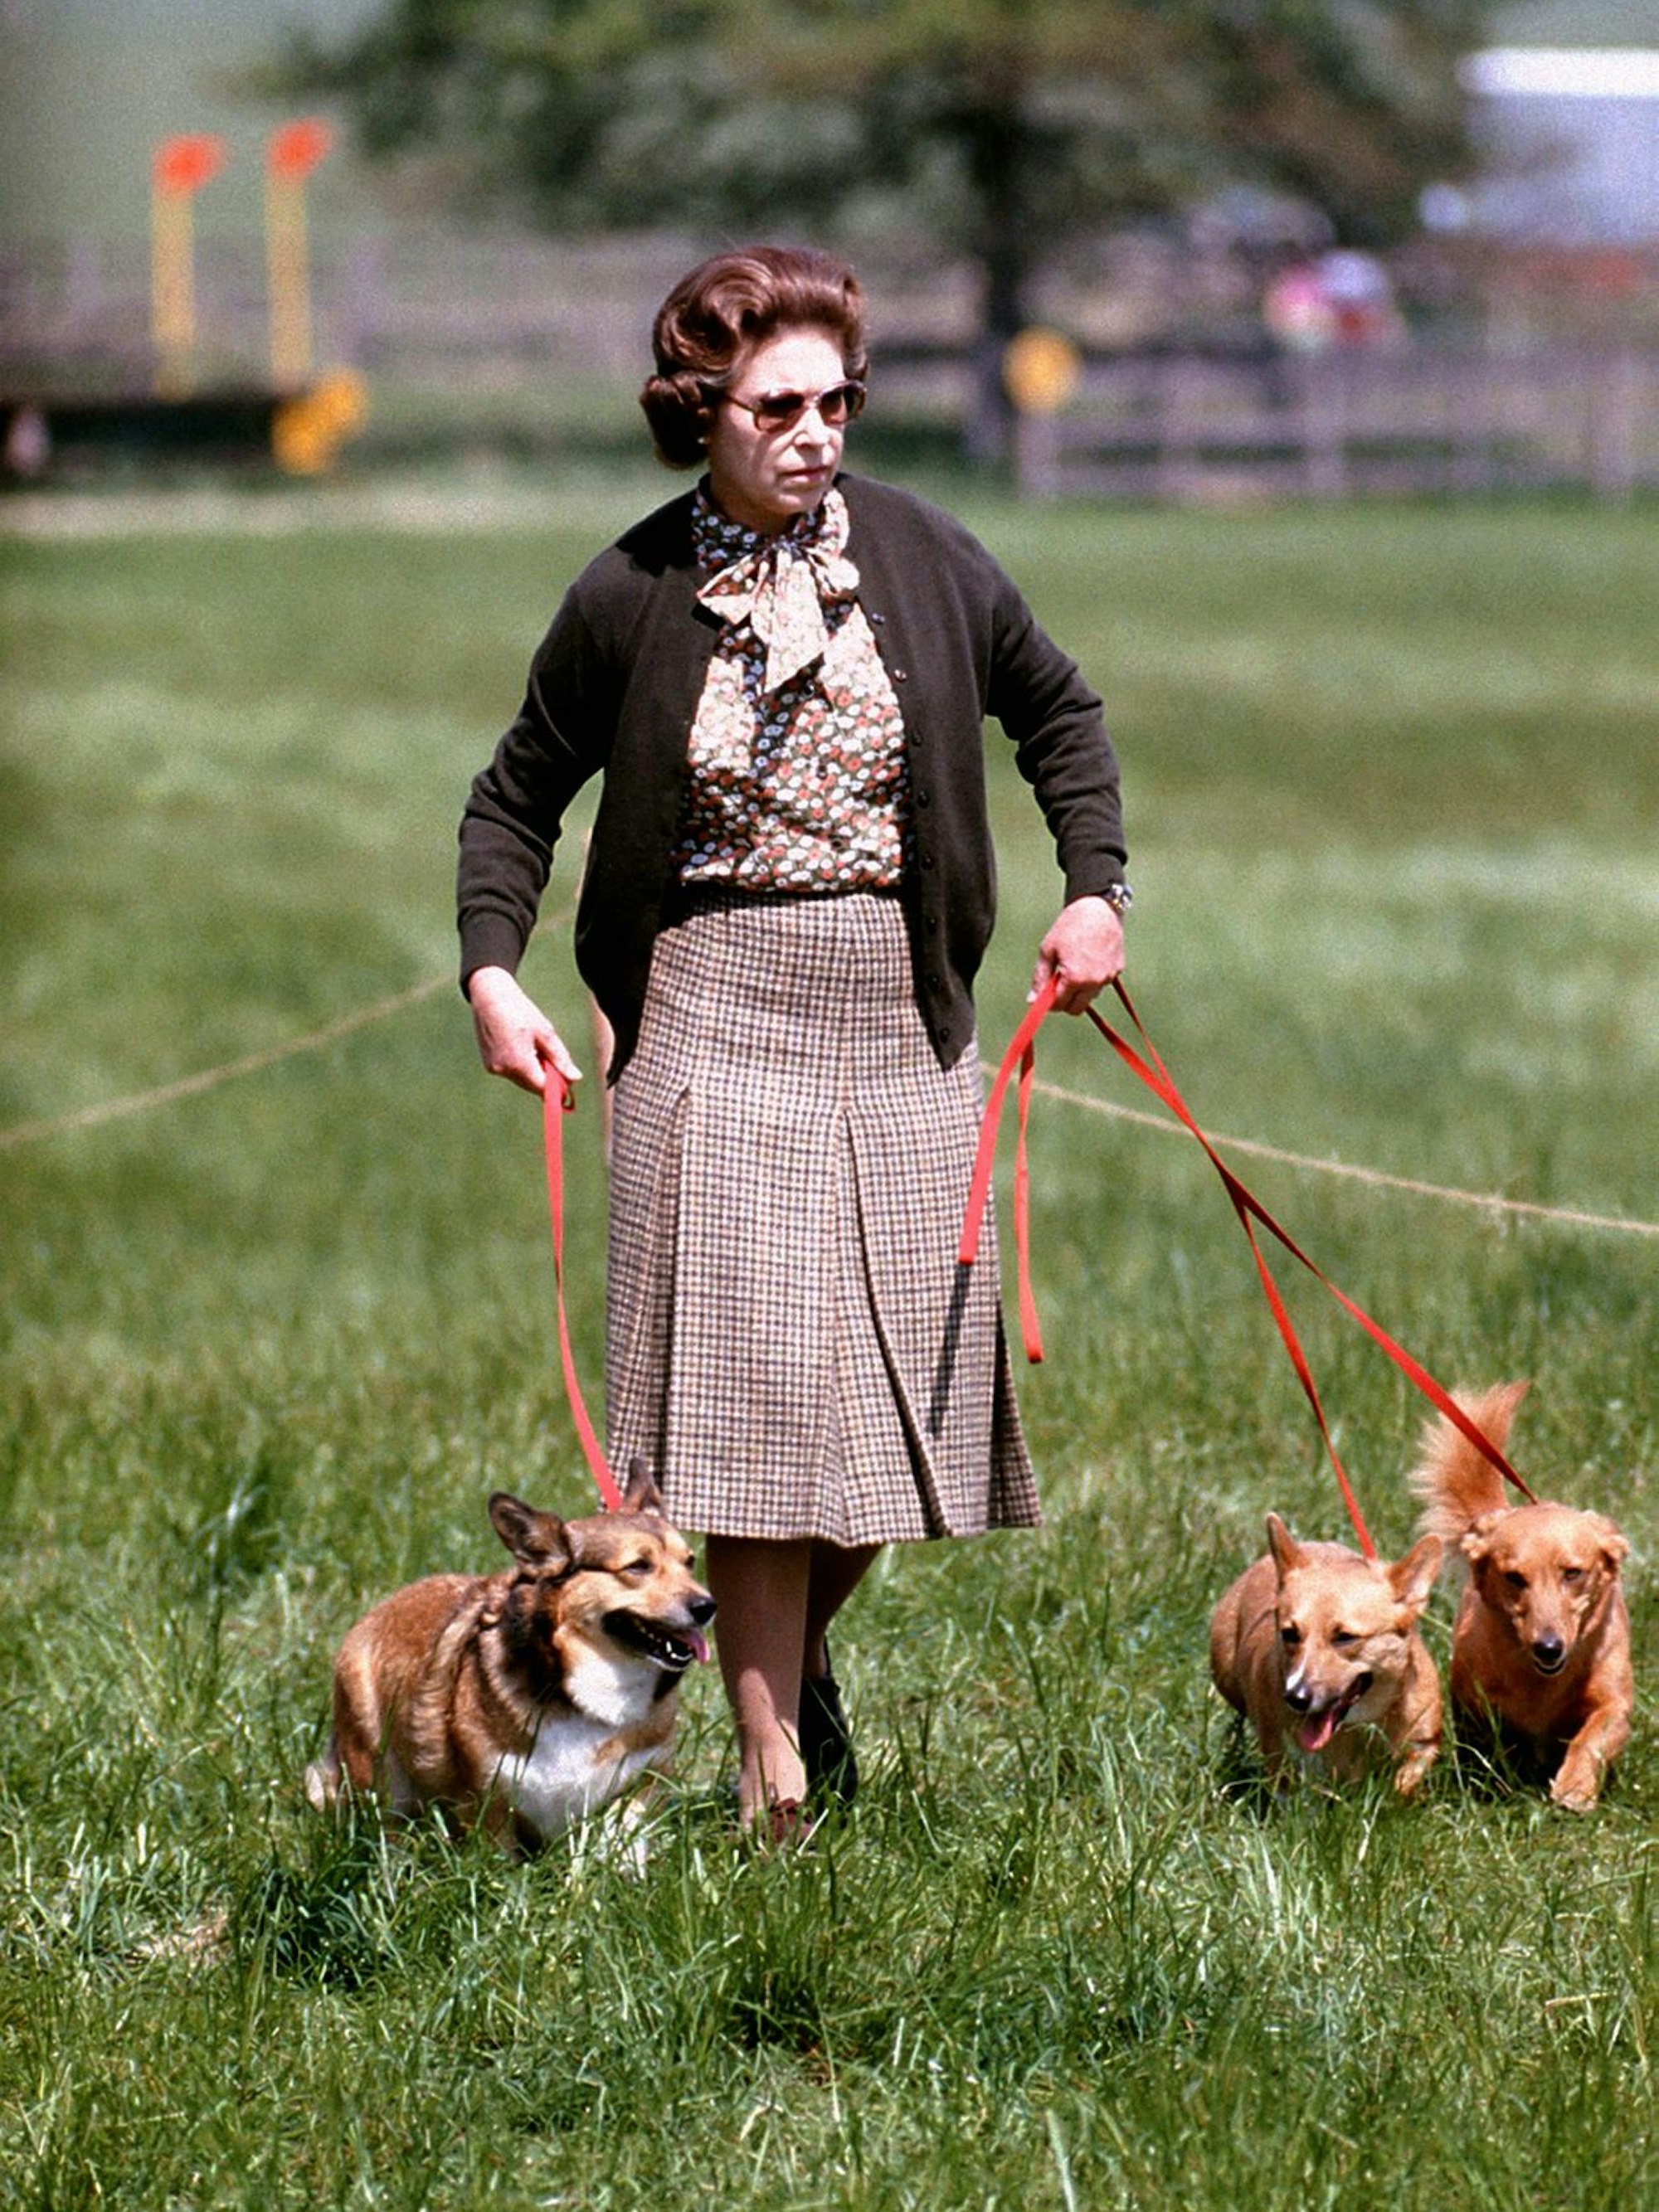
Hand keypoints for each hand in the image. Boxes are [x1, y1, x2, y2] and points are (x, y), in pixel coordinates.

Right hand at [467, 966, 580, 1094]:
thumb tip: (575, 1079)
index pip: (543, 1088)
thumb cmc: (520, 1011)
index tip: (568, 1078)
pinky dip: (520, 1067)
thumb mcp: (546, 1033)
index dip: (558, 1086)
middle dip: (546, 1077)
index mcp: (519, 1063)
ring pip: (522, 1080)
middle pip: (532, 1086)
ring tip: (534, 1046)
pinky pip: (511, 1073)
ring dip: (533, 1071)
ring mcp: (494, 1068)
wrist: (490, 996)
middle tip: (551, 1055)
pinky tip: (522, 1046)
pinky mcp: (489, 1065)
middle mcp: (504, 1070)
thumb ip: (561, 1058)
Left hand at [1030, 895, 1124, 1014]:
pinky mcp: (1117, 970)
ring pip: (1090, 997)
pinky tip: (1087, 960)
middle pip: (1077, 1009)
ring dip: (1080, 990)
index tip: (1045, 995)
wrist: (1098, 908)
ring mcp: (1108, 977)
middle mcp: (1095, 982)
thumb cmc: (1072, 925)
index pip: (1060, 1005)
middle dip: (1065, 1001)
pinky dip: (1092, 979)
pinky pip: (1101, 983)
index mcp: (1076, 978)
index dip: (1049, 1002)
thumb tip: (1033, 999)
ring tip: (1073, 966)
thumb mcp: (1048, 950)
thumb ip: (1040, 978)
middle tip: (1057, 984)